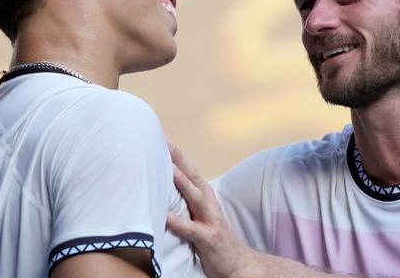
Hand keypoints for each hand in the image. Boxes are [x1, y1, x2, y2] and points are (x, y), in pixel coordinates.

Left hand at [166, 139, 258, 277]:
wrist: (238, 263)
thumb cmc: (212, 236)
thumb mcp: (199, 213)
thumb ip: (185, 199)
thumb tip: (162, 186)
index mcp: (204, 195)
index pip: (189, 169)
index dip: (177, 153)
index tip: (161, 137)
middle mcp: (209, 203)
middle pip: (193, 176)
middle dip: (179, 158)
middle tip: (164, 142)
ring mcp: (211, 219)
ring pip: (195, 197)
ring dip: (183, 183)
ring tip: (169, 170)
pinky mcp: (209, 238)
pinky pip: (193, 229)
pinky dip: (180, 222)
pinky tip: (168, 218)